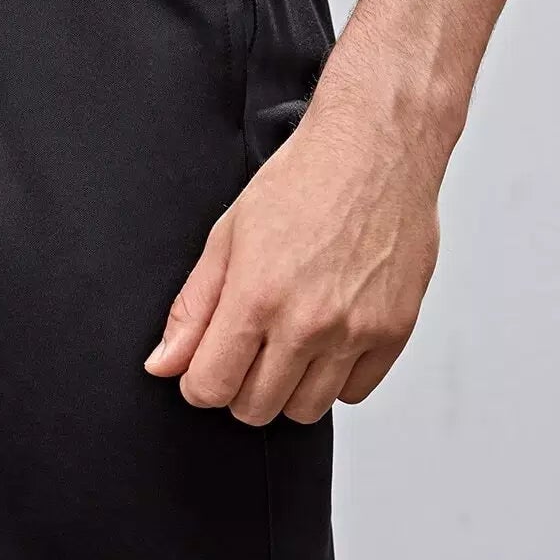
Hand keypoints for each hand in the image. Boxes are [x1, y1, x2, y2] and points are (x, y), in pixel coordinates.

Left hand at [145, 108, 440, 424]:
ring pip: (305, 410)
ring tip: (288, 344)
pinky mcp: (395, 331)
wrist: (377, 149)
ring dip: (288, 388)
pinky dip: (336, 377)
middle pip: (256, 408)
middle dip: (240, 388)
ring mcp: (355, 331)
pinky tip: (328, 340)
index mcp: (257, 297)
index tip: (205, 366)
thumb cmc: (303, 181)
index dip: (198, 383)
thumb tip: (164, 363)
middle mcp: (308, 322)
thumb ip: (193, 308)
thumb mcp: (227, 237)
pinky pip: (355, 392)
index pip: (210, 388)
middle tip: (247, 350)